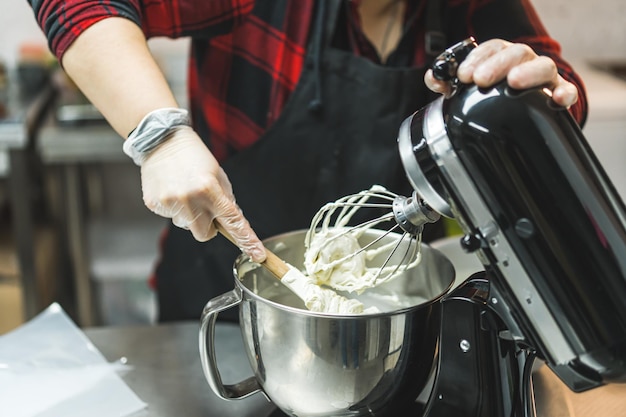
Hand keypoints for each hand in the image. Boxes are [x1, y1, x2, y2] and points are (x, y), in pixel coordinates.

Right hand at [139, 126, 266, 261]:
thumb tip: (233, 225)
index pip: (233, 221)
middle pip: (205, 235)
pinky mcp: (154, 204)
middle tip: (204, 206)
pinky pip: (171, 218)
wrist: (161, 140)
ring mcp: (170, 203)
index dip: (247, 240)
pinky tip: (172, 190)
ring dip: (190, 215)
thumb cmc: (194, 157)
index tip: (258, 254)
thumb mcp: (218, 175)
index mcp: (209, 189)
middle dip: (209, 226)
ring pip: (187, 226)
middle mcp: (189, 198)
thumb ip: (227, 201)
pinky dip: (175, 208)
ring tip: (184, 191)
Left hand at [425, 39, 578, 107]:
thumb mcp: (469, 89)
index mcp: (502, 57)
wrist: (523, 112)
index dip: (477, 59)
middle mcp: (524, 63)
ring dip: (528, 72)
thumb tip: (432, 78)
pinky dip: (565, 93)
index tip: (463, 74)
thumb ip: (449, 83)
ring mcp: (544, 78)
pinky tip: (558, 99)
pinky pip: (566, 90)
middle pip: (516, 53)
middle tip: (479, 80)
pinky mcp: (558, 94)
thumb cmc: (494, 95)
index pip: (492, 48)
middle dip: (497, 64)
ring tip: (513, 81)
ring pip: (543, 66)